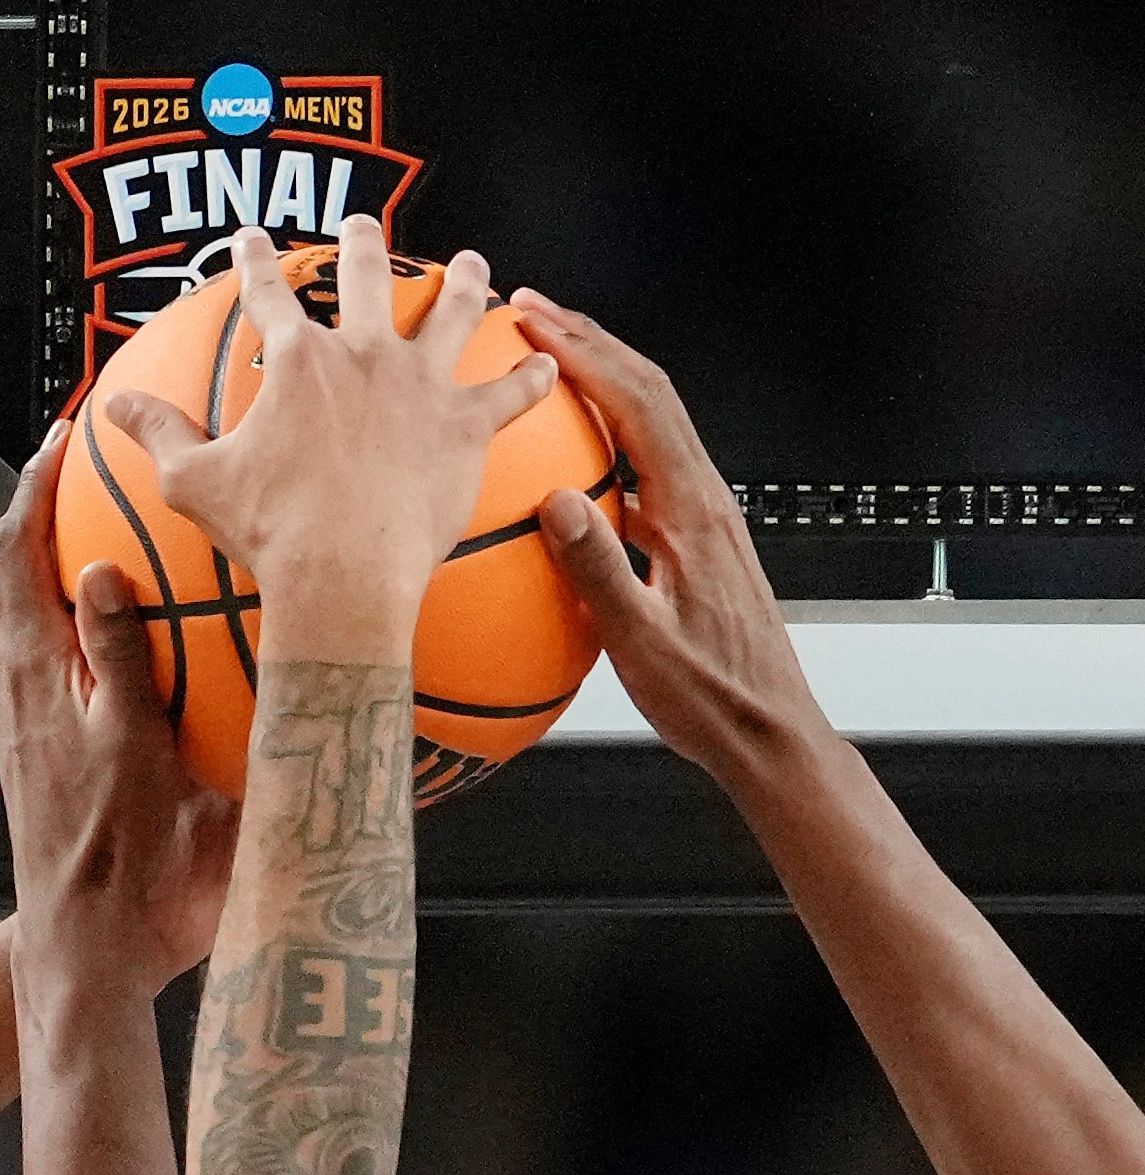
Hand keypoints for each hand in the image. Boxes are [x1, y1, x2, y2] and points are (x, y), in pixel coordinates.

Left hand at [0, 420, 239, 994]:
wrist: (92, 942)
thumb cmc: (120, 856)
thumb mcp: (133, 748)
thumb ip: (118, 659)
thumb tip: (98, 573)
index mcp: (31, 674)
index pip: (14, 554)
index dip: (33, 488)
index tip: (62, 436)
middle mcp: (17, 685)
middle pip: (11, 570)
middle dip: (41, 507)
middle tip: (81, 461)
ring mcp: (28, 715)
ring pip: (30, 609)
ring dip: (56, 555)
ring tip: (102, 518)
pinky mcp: (46, 744)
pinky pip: (54, 653)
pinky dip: (78, 611)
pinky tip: (126, 616)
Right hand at [106, 218, 558, 652]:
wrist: (343, 575)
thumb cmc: (268, 532)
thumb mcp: (193, 481)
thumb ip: (157, 433)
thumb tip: (112, 407)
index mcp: (297, 360)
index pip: (268, 292)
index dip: (257, 260)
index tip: (253, 238)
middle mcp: (362, 354)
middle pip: (365, 278)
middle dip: (362, 242)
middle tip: (362, 224)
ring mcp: (419, 386)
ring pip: (450, 313)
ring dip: (463, 283)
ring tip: (472, 264)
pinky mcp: (465, 427)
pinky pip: (508, 394)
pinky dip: (528, 378)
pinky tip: (545, 363)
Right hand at [512, 289, 838, 786]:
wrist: (770, 735)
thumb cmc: (715, 700)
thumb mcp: (642, 644)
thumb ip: (598, 571)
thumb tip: (556, 501)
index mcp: (695, 514)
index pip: (639, 405)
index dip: (585, 351)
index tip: (535, 320)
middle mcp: (705, 501)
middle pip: (648, 393)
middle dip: (589, 340)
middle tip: (531, 311)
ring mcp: (702, 516)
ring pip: (650, 421)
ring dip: (600, 377)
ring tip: (546, 355)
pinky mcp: (693, 538)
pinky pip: (645, 463)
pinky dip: (605, 431)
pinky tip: (568, 449)